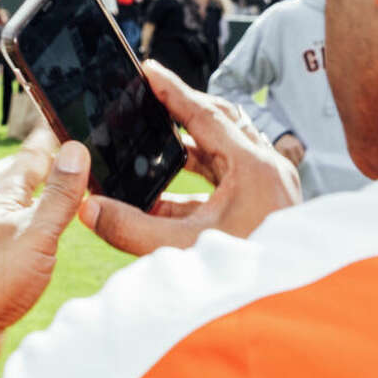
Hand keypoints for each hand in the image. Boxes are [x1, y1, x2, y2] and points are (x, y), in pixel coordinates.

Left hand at [0, 140, 90, 374]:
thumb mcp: (34, 234)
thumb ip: (57, 197)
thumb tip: (74, 149)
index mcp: (1, 204)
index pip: (29, 161)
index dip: (45, 141)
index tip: (55, 119)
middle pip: (15, 185)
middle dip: (34, 169)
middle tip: (48, 154)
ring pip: (13, 216)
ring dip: (31, 204)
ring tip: (45, 197)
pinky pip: (14, 246)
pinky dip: (29, 237)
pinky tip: (32, 250)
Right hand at [79, 61, 300, 256]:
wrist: (289, 307)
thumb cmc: (247, 276)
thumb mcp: (181, 250)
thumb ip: (130, 229)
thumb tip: (88, 209)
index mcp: (253, 167)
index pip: (205, 114)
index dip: (171, 90)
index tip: (147, 69)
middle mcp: (266, 170)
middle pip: (220, 122)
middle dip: (181, 109)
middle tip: (149, 97)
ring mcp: (269, 187)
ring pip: (225, 150)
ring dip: (188, 145)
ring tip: (152, 142)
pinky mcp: (265, 206)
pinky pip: (227, 179)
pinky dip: (196, 178)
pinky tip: (165, 195)